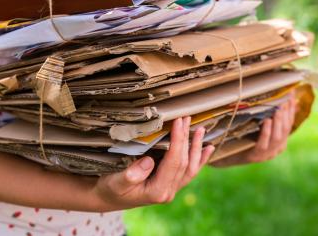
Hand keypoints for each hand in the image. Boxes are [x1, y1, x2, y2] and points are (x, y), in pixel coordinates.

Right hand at [93, 117, 214, 210]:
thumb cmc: (110, 189)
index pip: (173, 162)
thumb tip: (149, 161)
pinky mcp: (171, 185)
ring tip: (201, 129)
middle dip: (186, 138)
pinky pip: (189, 172)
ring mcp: (172, 189)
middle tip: (186, 118)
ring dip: (196, 147)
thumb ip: (131, 175)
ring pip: (190, 167)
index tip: (178, 122)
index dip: (178, 141)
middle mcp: (168, 192)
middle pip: (183, 162)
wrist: (109, 199)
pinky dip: (200, 159)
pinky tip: (208, 148)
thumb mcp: (115, 182)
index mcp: (157, 191)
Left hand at [210, 91, 296, 166]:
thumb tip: (279, 100)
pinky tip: (267, 120)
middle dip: (286, 114)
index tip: (292, 95)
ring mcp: (267, 154)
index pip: (289, 124)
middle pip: (285, 130)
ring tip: (278, 109)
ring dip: (278, 121)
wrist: (226, 156)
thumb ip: (268, 117)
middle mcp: (276, 149)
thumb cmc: (242, 138)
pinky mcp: (255, 156)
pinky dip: (266, 131)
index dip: (291, 110)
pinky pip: (263, 144)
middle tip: (285, 100)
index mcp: (280, 142)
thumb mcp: (257, 127)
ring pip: (277, 137)